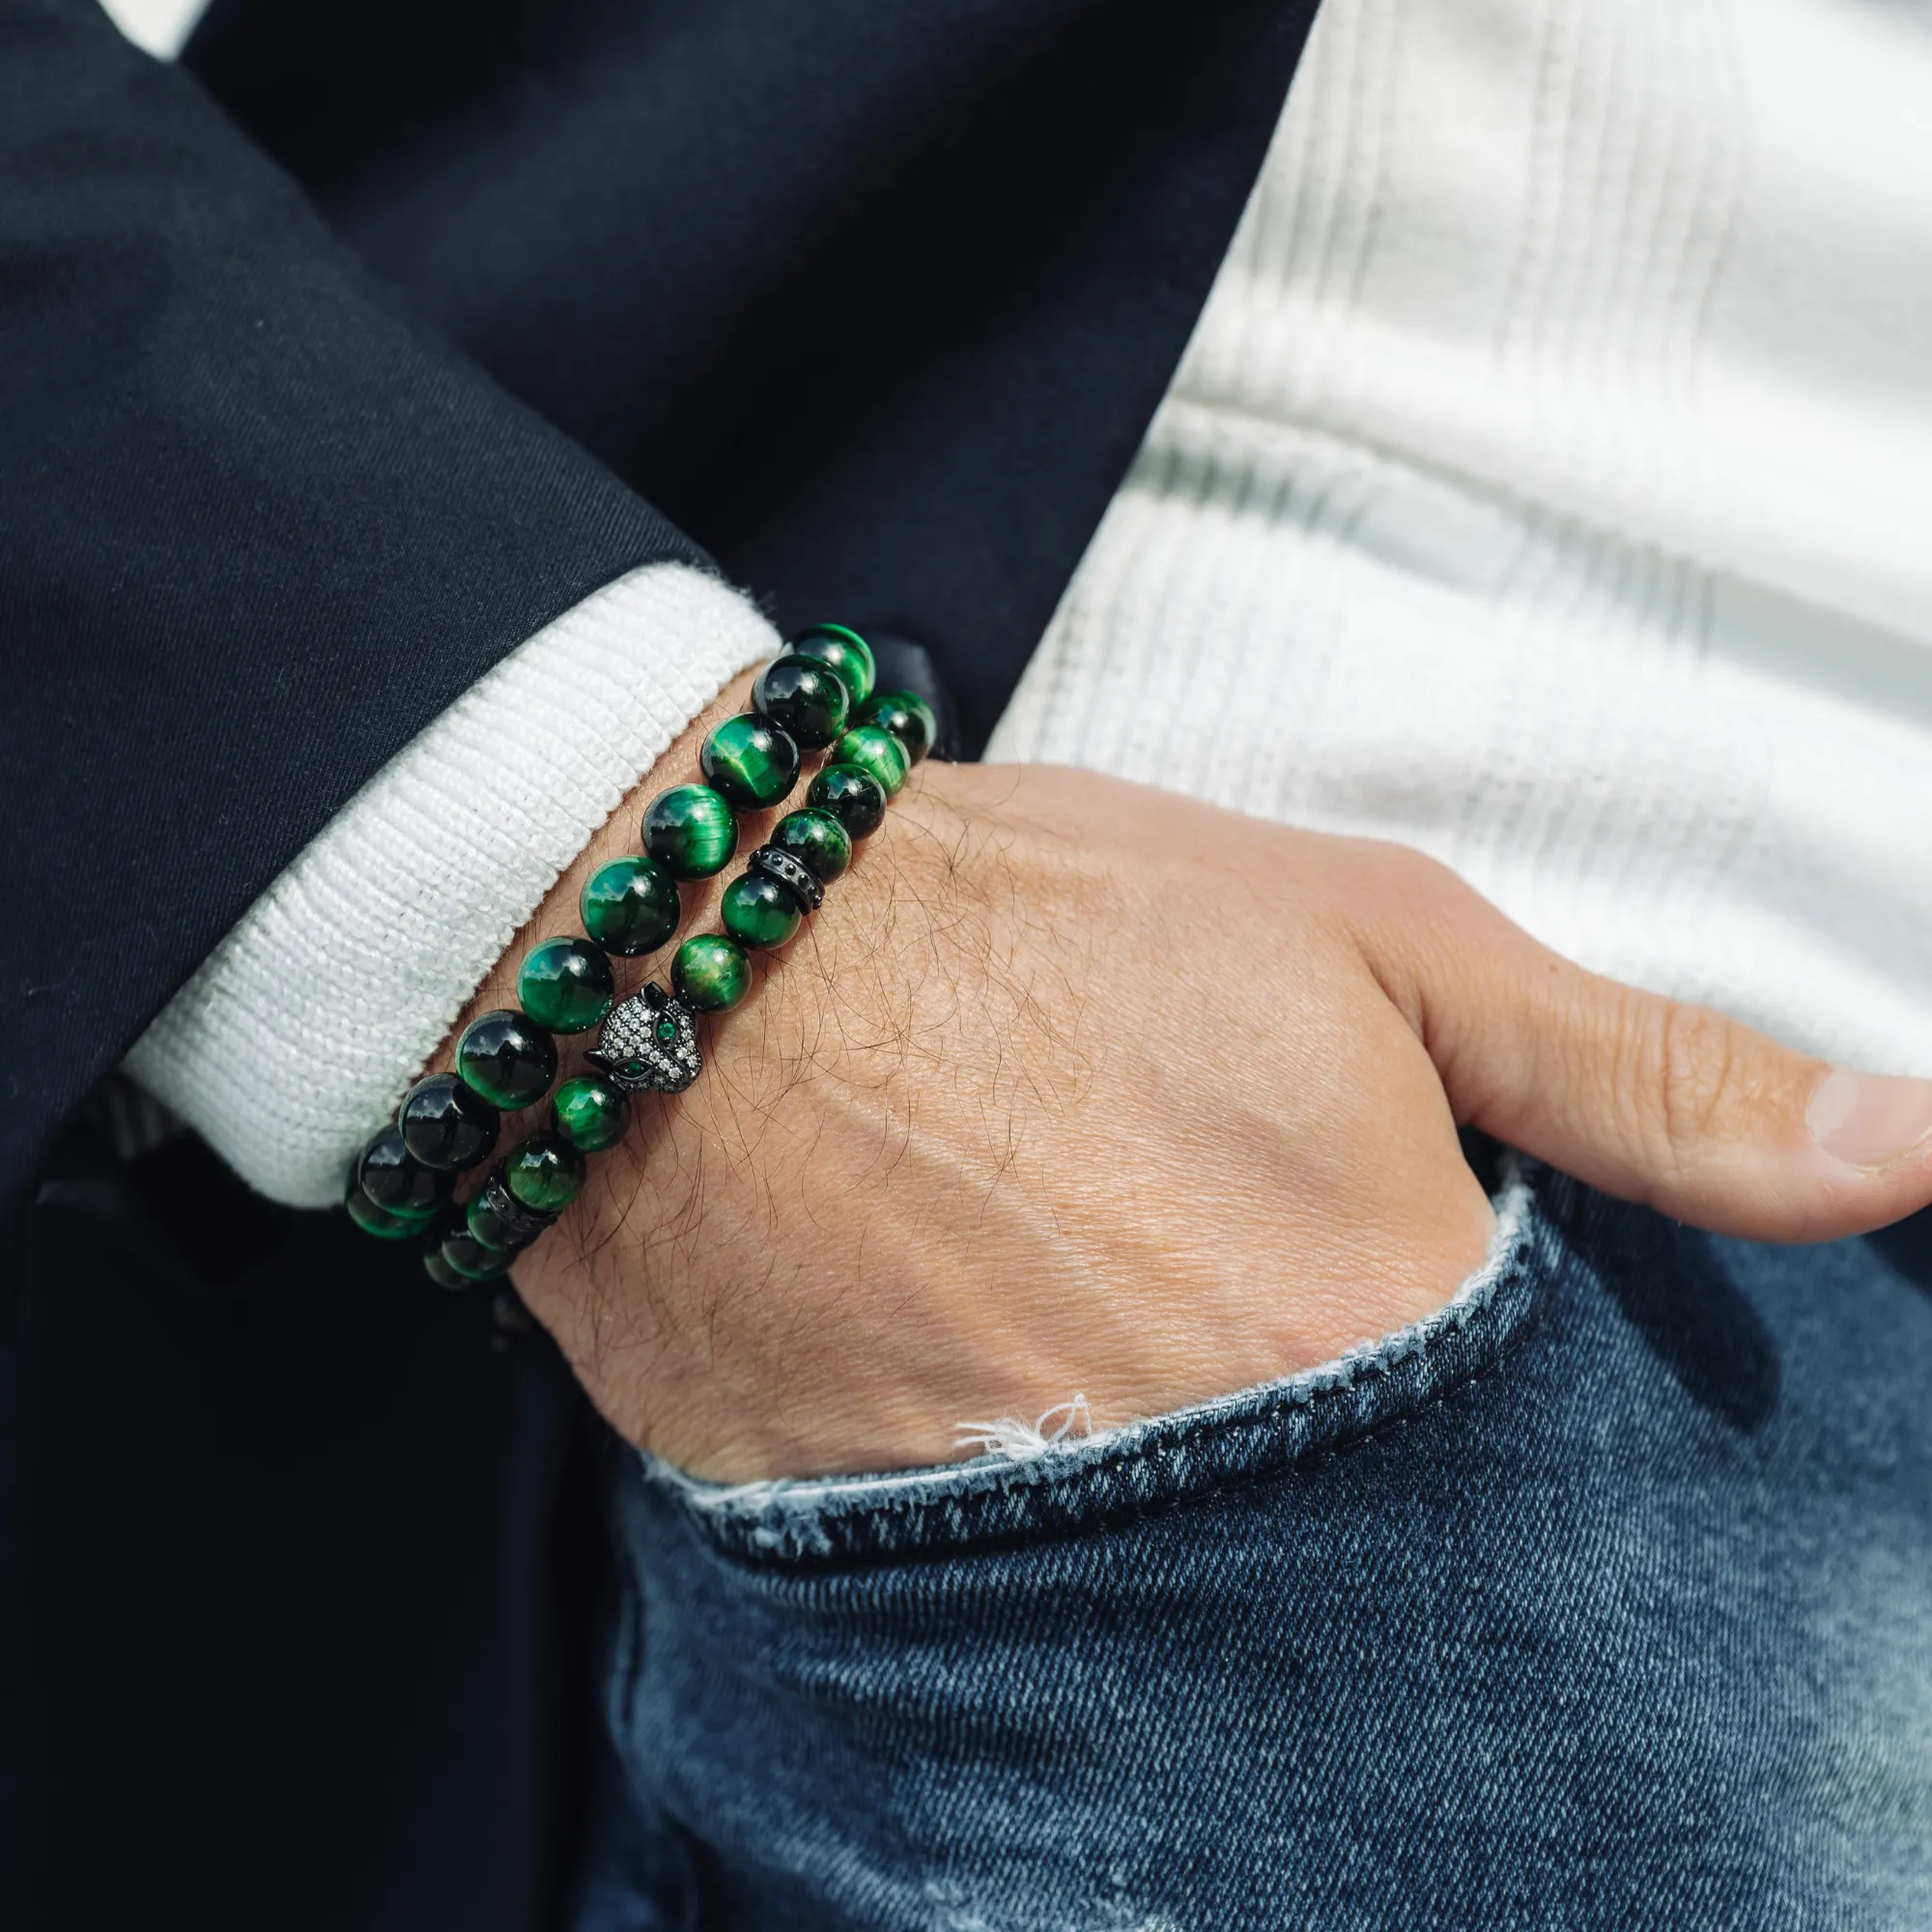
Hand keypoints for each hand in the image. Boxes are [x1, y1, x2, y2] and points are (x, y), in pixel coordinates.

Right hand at [464, 677, 1931, 1480]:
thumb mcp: (1372, 938)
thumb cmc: (1036, 920)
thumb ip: (1641, 1077)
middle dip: (1394, 1473)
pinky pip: (1065, 1623)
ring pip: (1244, 1609)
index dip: (1551, 1415)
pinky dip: (1098, 1545)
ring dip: (1246, 1514)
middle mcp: (1230, 1481)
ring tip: (1157, 1358)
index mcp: (1377, 1321)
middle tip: (1276, 1322)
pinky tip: (1059, 1411)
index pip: (1580, 1480)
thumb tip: (1904, 1155)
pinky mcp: (913, 1567)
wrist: (706, 956)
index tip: (1474, 1341)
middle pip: (1411, 1564)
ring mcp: (1057, 1542)